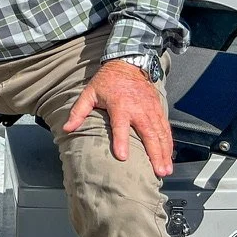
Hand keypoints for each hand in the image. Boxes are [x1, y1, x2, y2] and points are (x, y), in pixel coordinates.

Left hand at [63, 59, 172, 176]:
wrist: (127, 64)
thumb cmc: (106, 81)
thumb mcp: (89, 93)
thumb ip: (79, 111)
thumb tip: (67, 128)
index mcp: (119, 105)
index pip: (119, 126)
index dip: (120, 141)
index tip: (123, 157)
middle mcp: (137, 109)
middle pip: (148, 133)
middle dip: (154, 153)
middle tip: (158, 172)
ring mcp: (150, 109)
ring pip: (160, 133)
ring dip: (164, 152)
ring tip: (166, 170)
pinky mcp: (158, 108)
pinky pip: (165, 128)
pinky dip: (169, 142)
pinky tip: (169, 155)